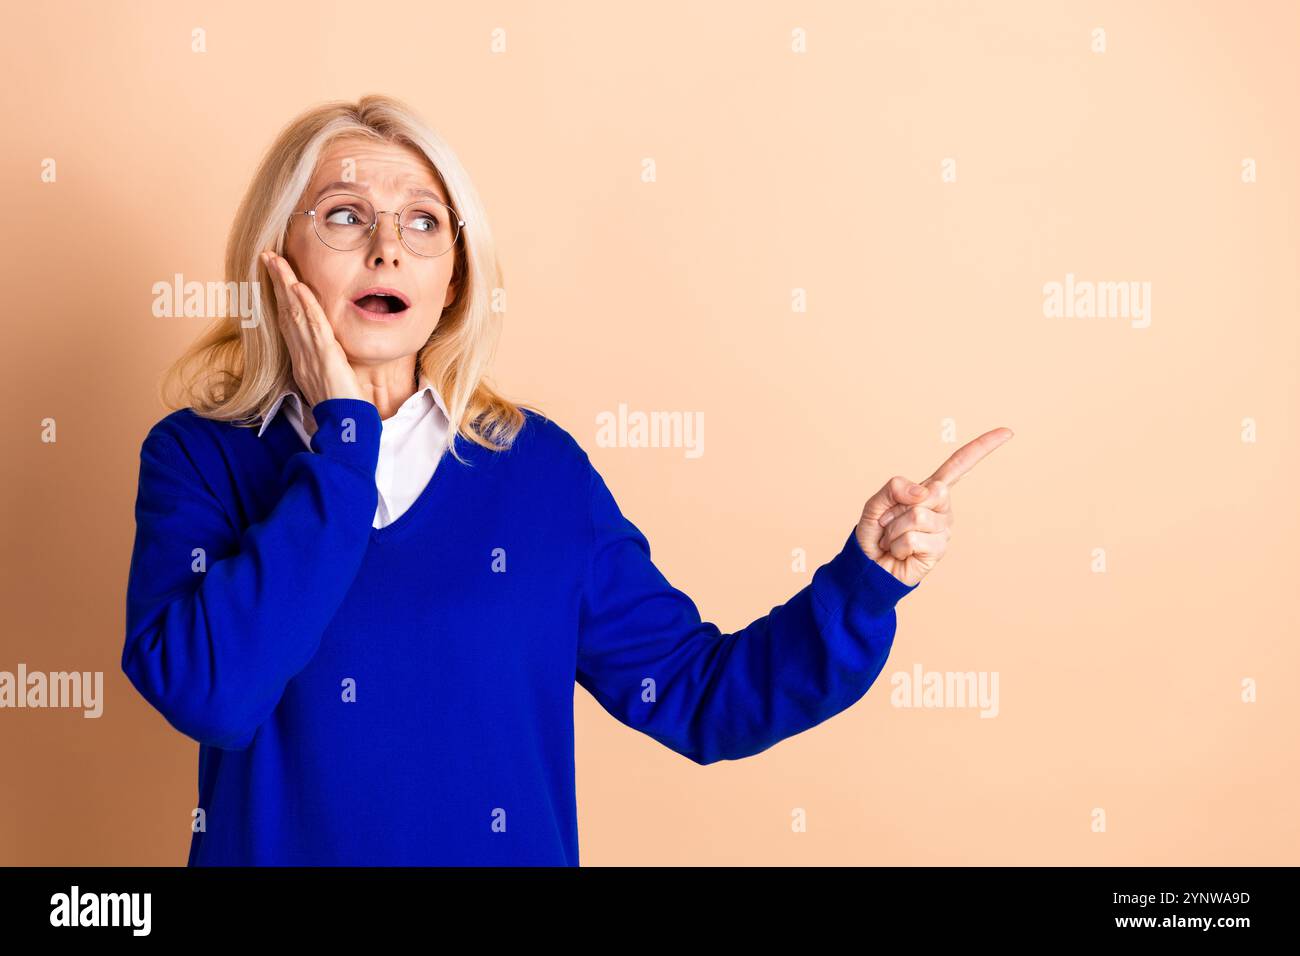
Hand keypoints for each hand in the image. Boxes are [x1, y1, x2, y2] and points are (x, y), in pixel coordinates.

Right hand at [260, 250, 363, 407]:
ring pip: (295, 313)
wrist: (344, 426)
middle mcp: (301, 354)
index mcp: (302, 358)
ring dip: (285, 285)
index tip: (275, 276)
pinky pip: (314, 328)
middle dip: (276, 282)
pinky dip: (305, 306)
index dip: (280, 297)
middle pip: (285, 311)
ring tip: (277, 261)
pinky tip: (299, 288)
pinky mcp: (325, 359)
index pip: (288, 321)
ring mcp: (310, 355)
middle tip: (267, 257)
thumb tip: (326, 352)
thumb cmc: (341, 407)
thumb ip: (325, 363)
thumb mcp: (329, 380)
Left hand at [855, 427, 1013, 586]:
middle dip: (900, 506)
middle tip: (891, 522)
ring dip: (894, 529)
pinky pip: (912, 539)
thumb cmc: (874, 534)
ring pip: (917, 516)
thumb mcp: (876, 503)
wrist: (870, 566)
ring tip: (893, 538)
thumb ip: (894, 488)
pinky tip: (900, 552)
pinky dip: (897, 545)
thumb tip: (926, 491)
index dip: (982, 448)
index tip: (1008, 432)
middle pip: (933, 491)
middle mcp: (942, 508)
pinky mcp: (939, 550)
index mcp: (929, 490)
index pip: (959, 465)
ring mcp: (943, 529)